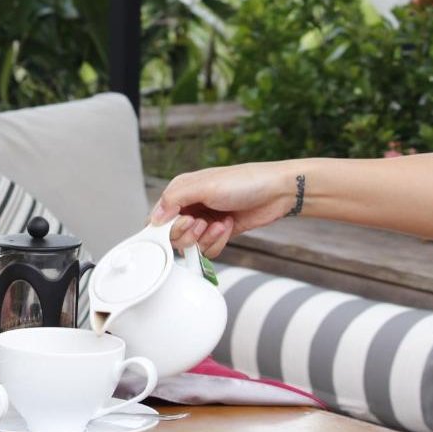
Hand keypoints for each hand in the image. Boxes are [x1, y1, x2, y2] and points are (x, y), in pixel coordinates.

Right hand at [150, 161, 298, 257]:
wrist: (277, 192)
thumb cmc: (244, 181)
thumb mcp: (204, 186)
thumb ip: (174, 200)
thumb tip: (154, 219)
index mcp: (181, 191)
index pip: (157, 217)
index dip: (166, 226)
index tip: (183, 223)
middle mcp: (190, 207)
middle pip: (172, 235)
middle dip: (188, 233)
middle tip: (202, 223)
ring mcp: (204, 221)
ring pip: (190, 245)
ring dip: (205, 238)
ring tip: (220, 224)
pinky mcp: (218, 234)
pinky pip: (207, 250)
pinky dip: (217, 243)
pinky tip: (228, 226)